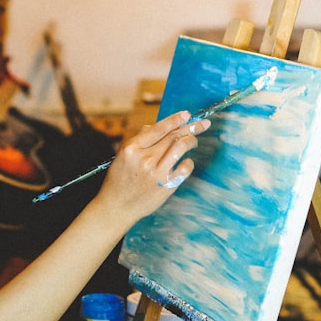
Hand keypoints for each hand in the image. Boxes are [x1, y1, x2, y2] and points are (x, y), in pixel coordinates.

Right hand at [96, 111, 210, 221]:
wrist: (116, 207)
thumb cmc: (119, 180)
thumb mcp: (122, 156)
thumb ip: (139, 140)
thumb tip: (153, 126)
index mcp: (132, 148)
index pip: (158, 128)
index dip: (175, 119)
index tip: (187, 114)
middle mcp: (144, 159)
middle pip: (173, 136)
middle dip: (191, 127)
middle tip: (204, 123)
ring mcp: (156, 173)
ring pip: (180, 147)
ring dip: (191, 141)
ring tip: (194, 140)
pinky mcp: (165, 186)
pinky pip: (184, 168)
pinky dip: (189, 162)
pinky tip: (187, 161)